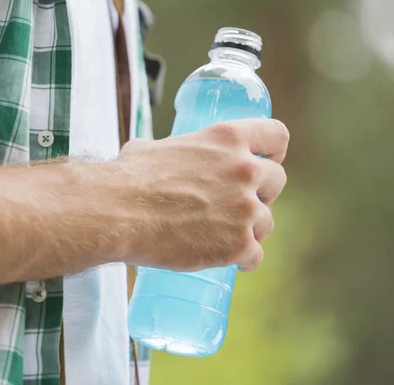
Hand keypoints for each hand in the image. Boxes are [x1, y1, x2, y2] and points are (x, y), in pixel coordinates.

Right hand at [115, 118, 288, 271]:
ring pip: (266, 222)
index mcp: (227, 139)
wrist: (118, 213)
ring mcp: (245, 209)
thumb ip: (171, 150)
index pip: (276, 135)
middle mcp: (244, 170)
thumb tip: (157, 156)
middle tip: (239, 204)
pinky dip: (243, 259)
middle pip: (277, 181)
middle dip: (261, 194)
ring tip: (226, 236)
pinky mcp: (238, 244)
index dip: (273, 152)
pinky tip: (232, 260)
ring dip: (251, 229)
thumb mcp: (153, 148)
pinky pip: (255, 255)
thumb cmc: (128, 178)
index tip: (265, 163)